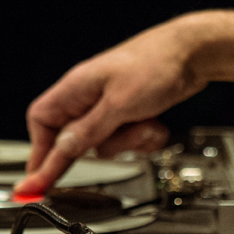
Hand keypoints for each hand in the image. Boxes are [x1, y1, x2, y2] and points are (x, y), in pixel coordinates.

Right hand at [16, 17, 203, 194]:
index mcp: (75, 88)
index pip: (41, 123)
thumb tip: (61, 151)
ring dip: (130, 141)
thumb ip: (89, 131)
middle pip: (77, 139)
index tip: (39, 180)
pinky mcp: (131, 113)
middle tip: (122, 139)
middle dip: (103, 145)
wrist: (194, 53)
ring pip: (107, 143)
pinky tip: (156, 124)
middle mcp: (89, 98)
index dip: (40, 153)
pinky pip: (129, 140)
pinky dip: (144, 137)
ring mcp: (111, 106)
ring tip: (146, 123)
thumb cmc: (156, 63)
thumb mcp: (119, 104)